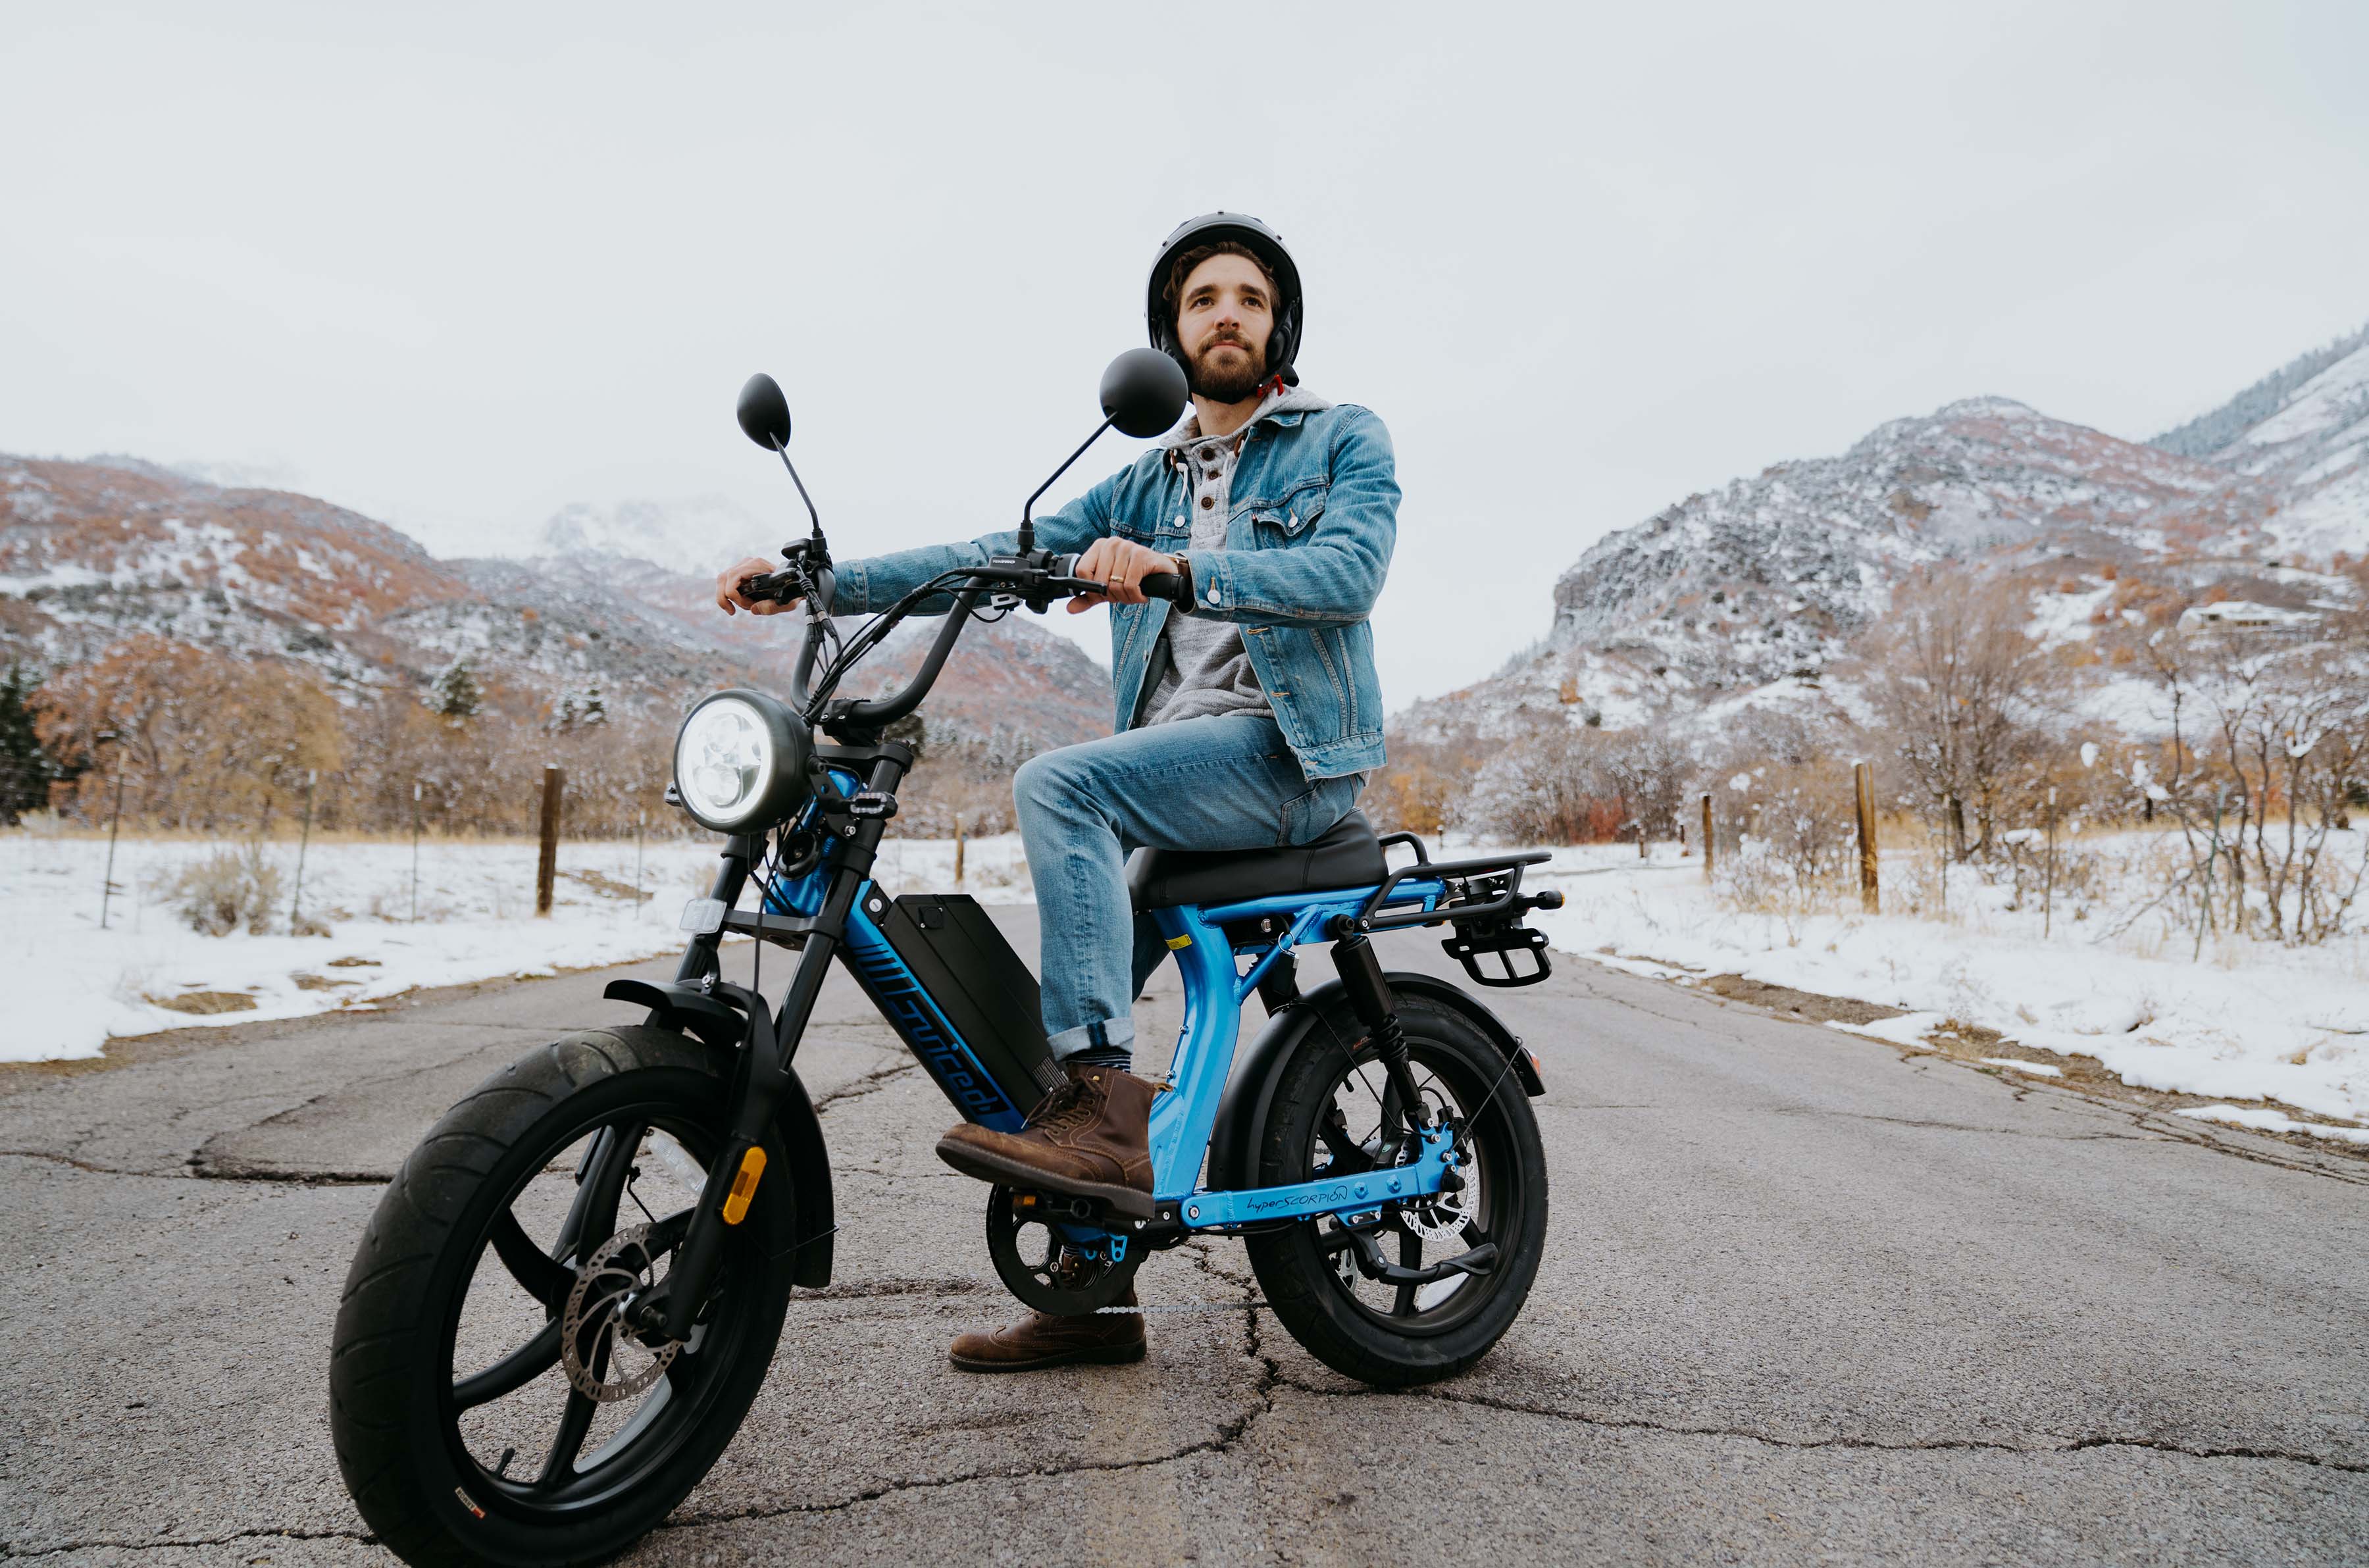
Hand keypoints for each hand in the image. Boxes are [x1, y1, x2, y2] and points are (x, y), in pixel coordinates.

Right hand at [715, 556, 797, 615]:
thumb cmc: (791, 592)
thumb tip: (753, 609)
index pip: (733, 577)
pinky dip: (726, 594)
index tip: (748, 606)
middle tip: (733, 611)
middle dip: (726, 597)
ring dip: (724, 597)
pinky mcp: (740, 571)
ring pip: (721, 579)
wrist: (793, 584)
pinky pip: (724, 581)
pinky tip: (734, 603)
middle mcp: (748, 562)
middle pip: (724, 577)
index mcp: (758, 565)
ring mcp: (743, 566)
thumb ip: (772, 607)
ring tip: (733, 609)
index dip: (736, 595)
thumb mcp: (787, 603)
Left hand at [1067, 538, 1181, 613]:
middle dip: (1111, 597)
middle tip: (1123, 597)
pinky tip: (1141, 595)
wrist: (1162, 572)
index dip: (1091, 590)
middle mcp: (1111, 544)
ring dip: (1126, 598)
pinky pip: (1130, 585)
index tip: (1103, 595)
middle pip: (1099, 581)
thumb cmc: (1133, 576)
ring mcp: (1127, 547)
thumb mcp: (1107, 588)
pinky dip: (1136, 596)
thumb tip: (1070, 608)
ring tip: (1134, 595)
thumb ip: (1089, 597)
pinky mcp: (1141, 555)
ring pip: (1115, 585)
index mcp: (1099, 547)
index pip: (1082, 571)